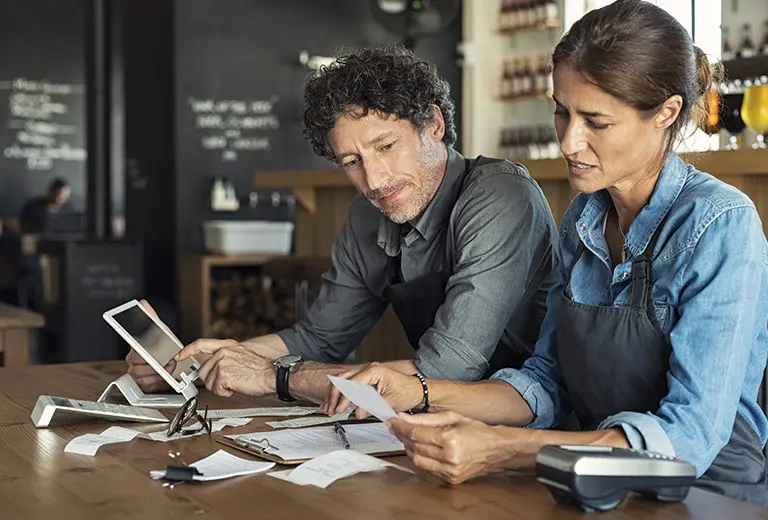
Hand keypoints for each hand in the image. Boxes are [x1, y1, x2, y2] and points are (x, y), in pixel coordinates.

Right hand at [125, 299, 180, 391]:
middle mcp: (132, 360)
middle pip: (137, 364)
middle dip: (153, 363)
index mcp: (135, 347)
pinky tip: (163, 376)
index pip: (132, 349)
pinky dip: (157, 381)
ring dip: (157, 372)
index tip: (146, 353)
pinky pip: (146, 385)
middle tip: (166, 359)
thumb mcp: (159, 330)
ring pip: (141, 375)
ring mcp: (136, 373)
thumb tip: (143, 304)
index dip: (139, 352)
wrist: (168, 361)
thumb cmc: (162, 346)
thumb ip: (151, 318)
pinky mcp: (142, 384)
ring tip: (168, 366)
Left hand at [177, 338, 274, 396]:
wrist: (272, 375)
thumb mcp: (240, 355)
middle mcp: (222, 352)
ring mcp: (222, 363)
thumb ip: (224, 357)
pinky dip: (226, 392)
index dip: (187, 350)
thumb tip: (211, 366)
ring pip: (209, 382)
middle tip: (227, 381)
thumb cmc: (260, 369)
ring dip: (221, 387)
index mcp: (227, 345)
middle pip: (203, 370)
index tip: (179, 356)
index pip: (200, 344)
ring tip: (236, 382)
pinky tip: (236, 387)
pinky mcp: (223, 375)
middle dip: (212, 380)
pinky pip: (216, 390)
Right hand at [322, 362, 422, 418]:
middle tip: (331, 410)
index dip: (344, 398)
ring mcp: (366, 373)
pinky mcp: (366, 379)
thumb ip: (372, 407)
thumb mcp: (390, 402)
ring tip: (330, 408)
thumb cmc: (408, 392)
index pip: (352, 384)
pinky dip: (341, 393)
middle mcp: (368, 369)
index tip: (340, 410)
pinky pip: (348, 384)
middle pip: (342, 379)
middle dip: (334, 396)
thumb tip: (357, 413)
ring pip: (343, 380)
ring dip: (335, 395)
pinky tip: (336, 403)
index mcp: (374, 371)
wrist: (418, 390)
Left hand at [388, 411, 513, 484]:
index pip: (416, 433)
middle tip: (397, 427)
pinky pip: (426, 470)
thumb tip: (403, 417)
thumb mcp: (452, 417)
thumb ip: (425, 418)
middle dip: (402, 436)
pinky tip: (420, 449)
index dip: (400, 427)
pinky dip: (420, 459)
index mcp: (450, 439)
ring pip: (417, 461)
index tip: (392, 421)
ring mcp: (450, 471)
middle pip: (414, 447)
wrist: (497, 450)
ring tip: (409, 437)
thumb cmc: (477, 431)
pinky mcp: (450, 480)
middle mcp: (449, 457)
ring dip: (409, 448)